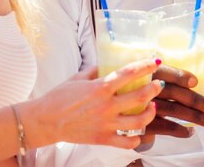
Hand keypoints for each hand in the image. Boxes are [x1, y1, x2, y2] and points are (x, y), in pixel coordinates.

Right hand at [26, 59, 164, 149]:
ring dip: (150, 112)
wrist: (45, 120)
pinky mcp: (103, 139)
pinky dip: (137, 138)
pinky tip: (138, 132)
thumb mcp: (78, 77)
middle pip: (140, 97)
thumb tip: (108, 65)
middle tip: (158, 85)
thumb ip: (95, 71)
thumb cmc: (59, 96)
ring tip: (152, 106)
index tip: (155, 61)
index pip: (129, 73)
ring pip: (139, 121)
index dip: (145, 66)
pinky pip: (127, 142)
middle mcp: (106, 106)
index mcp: (100, 87)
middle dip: (154, 89)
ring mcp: (106, 124)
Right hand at [145, 64, 203, 138]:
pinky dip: (179, 129)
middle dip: (193, 99)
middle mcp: (144, 88)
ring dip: (193, 115)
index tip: (195, 82)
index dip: (179, 76)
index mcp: (147, 73)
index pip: (165, 72)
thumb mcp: (150, 79)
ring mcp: (142, 107)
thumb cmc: (143, 92)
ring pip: (171, 109)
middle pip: (172, 92)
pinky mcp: (142, 124)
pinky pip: (164, 127)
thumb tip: (194, 83)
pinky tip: (189, 131)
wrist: (122, 112)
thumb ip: (167, 78)